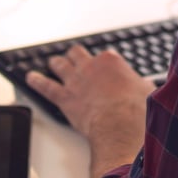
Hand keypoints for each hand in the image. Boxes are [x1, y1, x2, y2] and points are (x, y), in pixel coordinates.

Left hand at [27, 46, 154, 177]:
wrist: (120, 125)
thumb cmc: (135, 109)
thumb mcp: (146, 91)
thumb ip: (140, 85)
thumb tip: (146, 88)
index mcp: (111, 62)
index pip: (104, 56)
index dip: (103, 63)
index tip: (104, 69)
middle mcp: (90, 66)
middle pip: (77, 53)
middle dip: (75, 55)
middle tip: (73, 57)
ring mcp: (75, 81)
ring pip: (60, 64)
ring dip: (56, 63)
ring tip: (53, 63)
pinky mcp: (65, 98)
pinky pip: (46, 87)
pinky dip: (37, 81)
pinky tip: (31, 78)